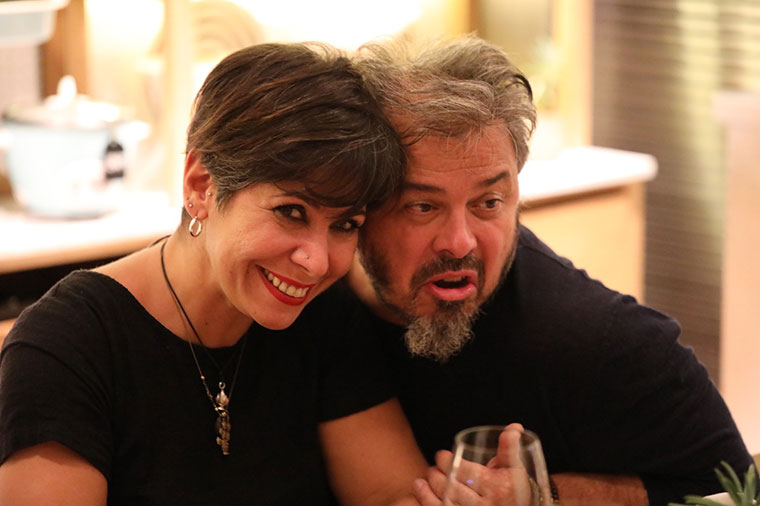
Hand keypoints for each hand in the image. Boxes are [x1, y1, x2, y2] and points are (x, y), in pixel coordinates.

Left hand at [412, 424, 536, 505]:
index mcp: (495, 487)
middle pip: (450, 487)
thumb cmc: (513, 486)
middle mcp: (483, 505)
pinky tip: (420, 490)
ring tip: (423, 479)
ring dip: (427, 489)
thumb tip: (514, 427)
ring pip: (443, 502)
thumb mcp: (513, 467)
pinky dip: (426, 500)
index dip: (447, 462)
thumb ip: (510, 447)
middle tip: (433, 467)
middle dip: (436, 474)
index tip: (441, 455)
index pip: (464, 472)